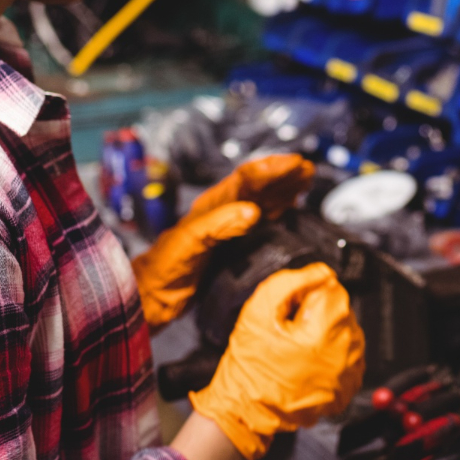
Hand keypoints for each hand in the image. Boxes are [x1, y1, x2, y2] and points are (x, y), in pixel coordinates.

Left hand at [132, 153, 313, 326]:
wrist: (152, 295)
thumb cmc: (165, 266)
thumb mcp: (190, 242)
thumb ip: (220, 225)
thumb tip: (254, 212)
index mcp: (212, 206)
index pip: (246, 180)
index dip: (271, 170)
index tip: (295, 164)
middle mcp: (222, 212)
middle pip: (257, 187)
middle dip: (282, 176)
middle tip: (306, 169)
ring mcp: (228, 229)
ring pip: (261, 201)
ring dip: (283, 190)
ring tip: (303, 181)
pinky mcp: (232, 247)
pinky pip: (260, 222)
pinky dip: (277, 212)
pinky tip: (288, 209)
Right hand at [189, 263, 364, 459]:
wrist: (245, 410)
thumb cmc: (249, 363)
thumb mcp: (258, 310)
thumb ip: (291, 282)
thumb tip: (321, 272)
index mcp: (325, 332)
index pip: (333, 289)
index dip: (307, 293)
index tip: (290, 309)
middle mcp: (345, 353)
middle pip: (341, 310)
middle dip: (318, 313)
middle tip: (290, 330)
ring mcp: (349, 374)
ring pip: (347, 332)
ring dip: (326, 332)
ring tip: (298, 347)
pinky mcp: (347, 389)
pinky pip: (349, 356)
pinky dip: (333, 353)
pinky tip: (310, 360)